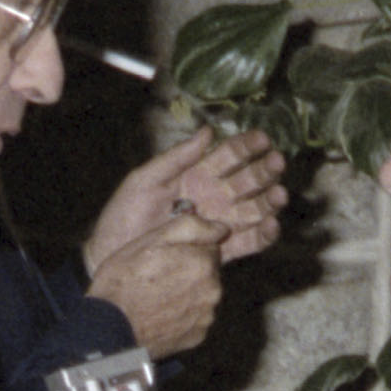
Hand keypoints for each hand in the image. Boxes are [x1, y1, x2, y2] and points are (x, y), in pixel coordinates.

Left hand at [79, 129, 288, 355]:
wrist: (111, 259)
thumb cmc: (122, 217)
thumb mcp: (144, 180)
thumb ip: (176, 157)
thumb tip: (207, 131)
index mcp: (195, 176)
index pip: (228, 156)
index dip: (246, 146)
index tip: (262, 138)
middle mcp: (212, 197)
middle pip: (246, 180)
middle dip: (263, 170)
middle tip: (277, 162)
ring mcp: (217, 224)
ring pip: (252, 209)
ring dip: (269, 201)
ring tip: (279, 195)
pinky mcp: (219, 252)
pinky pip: (247, 243)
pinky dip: (262, 235)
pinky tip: (271, 225)